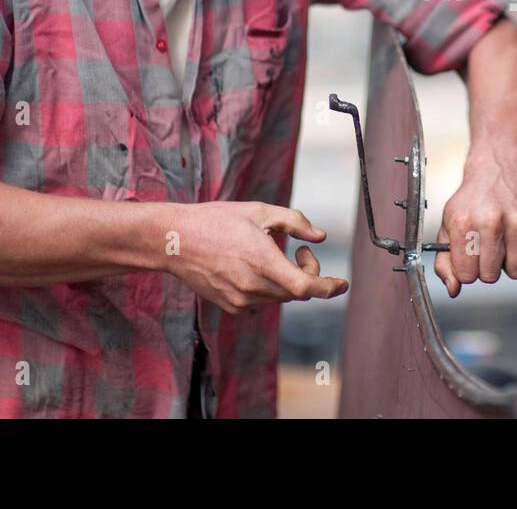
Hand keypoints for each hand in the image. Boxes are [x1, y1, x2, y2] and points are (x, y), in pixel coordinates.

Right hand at [164, 202, 347, 312]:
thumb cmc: (216, 220)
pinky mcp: (230, 305)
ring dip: (289, 280)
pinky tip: (256, 267)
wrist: (173, 240)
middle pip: (297, 292)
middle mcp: (252, 286)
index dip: (329, 288)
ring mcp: (240, 299)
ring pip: (280, 297)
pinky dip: (269, 287)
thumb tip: (319, 236)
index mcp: (262, 262)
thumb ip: (295, 222)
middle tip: (300, 249)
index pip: (306, 287)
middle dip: (308, 273)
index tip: (342, 283)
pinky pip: (261, 301)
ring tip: (275, 255)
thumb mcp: (260, 211)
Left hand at [433, 146, 516, 297]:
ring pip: (515, 271)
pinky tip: (515, 233)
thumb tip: (453, 290)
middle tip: (485, 248)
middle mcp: (491, 222)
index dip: (467, 270)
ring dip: (507, 263)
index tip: (469, 257)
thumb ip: (445, 261)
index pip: (466, 275)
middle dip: (487, 267)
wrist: (499, 168)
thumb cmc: (471, 201)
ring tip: (501, 243)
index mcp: (463, 223)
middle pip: (490, 276)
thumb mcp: (449, 225)